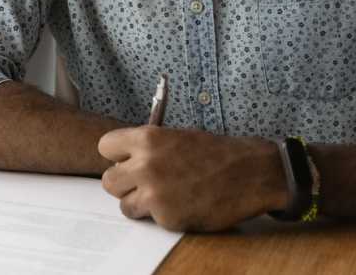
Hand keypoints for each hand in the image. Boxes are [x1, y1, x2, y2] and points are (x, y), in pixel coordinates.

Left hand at [98, 127, 286, 231]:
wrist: (249, 173)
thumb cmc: (215, 153)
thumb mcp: (175, 136)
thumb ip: (147, 147)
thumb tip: (124, 159)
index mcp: (147, 138)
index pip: (105, 147)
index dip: (117, 156)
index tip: (128, 160)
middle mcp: (145, 165)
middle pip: (108, 181)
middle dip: (124, 183)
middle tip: (143, 183)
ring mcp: (155, 193)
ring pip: (124, 205)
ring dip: (138, 203)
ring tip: (162, 196)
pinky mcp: (167, 217)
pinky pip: (150, 219)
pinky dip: (162, 216)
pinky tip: (181, 205)